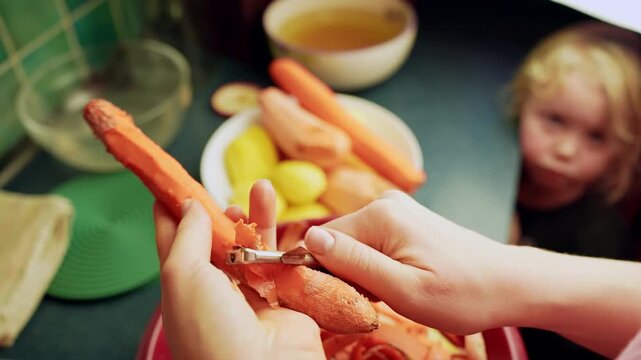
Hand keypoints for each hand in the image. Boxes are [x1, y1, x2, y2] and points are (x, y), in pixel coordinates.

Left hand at [152, 180, 324, 359]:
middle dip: (218, 212)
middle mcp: (214, 292)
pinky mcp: (282, 296)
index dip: (171, 210)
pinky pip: (280, 257)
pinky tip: (277, 210)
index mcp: (182, 289)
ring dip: (254, 214)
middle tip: (222, 190)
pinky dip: (279, 232)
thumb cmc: (211, 330)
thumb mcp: (183, 276)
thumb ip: (187, 237)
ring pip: (250, 244)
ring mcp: (249, 294)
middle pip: (215, 241)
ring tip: (261, 187)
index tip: (172, 180)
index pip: (172, 242)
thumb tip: (188, 205)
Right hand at [303, 190, 509, 333]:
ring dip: (365, 273)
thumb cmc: (463, 293)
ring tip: (398, 291)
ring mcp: (397, 209)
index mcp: (380, 214)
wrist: (510, 284)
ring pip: (355, 247)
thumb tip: (309, 238)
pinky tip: (404, 280)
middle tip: (381, 299)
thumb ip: (354, 263)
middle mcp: (385, 202)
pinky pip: (373, 245)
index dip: (327, 274)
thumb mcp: (403, 289)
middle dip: (349, 274)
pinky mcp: (406, 220)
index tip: (350, 299)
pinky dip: (379, 267)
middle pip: (339, 243)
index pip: (323, 242)